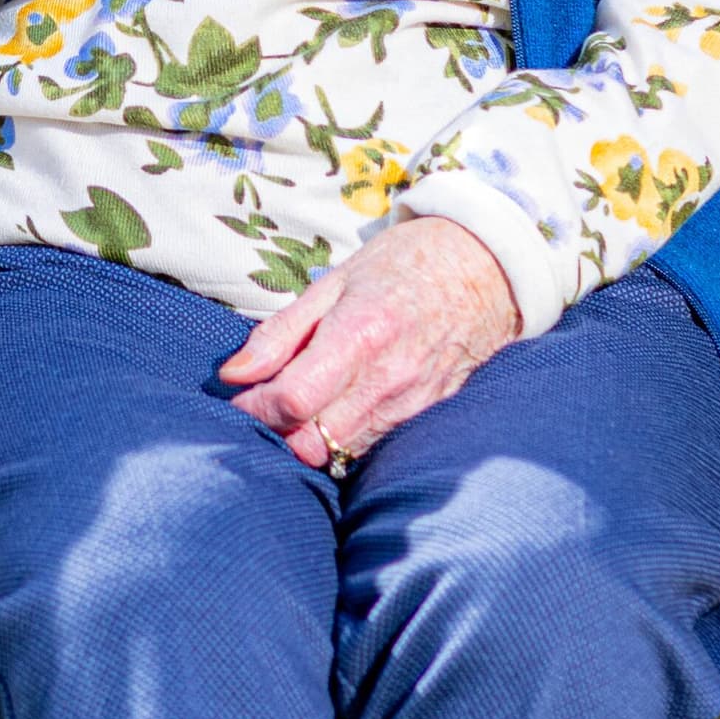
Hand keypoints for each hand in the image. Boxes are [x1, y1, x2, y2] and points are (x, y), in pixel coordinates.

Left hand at [220, 214, 519, 471]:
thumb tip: (233, 375)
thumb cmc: (403, 265)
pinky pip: (371, 446)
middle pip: (313, 442)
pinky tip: (333, 411)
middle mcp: (389, 378)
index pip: (293, 400)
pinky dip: (342, 439)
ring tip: (295, 408)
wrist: (486, 269)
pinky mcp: (428, 417)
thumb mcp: (334, 282)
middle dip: (276, 432)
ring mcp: (412, 404)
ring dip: (307, 440)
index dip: (255, 408)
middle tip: (262, 406)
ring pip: (341, 453)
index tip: (239, 397)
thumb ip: (281, 332)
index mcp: (360, 334)